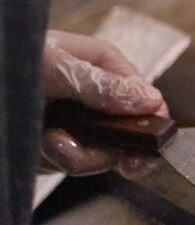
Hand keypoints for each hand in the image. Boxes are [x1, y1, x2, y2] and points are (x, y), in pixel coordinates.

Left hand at [40, 30, 167, 175]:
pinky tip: (43, 145)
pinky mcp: (55, 145)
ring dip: (78, 153)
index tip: (145, 148)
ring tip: (52, 140)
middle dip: (111, 147)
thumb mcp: (55, 67)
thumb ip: (100, 85)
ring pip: (101, 153)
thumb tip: (148, 100)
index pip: (145, 97)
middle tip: (114, 162)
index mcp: (101, 66)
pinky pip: (72, 163)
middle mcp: (93, 97)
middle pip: (128, 132)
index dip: (151, 124)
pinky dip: (57, 158)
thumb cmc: (8, 62)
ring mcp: (75, 123)